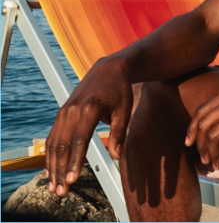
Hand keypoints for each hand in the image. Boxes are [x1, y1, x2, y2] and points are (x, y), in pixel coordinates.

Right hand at [45, 58, 132, 195]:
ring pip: (53, 144)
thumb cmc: (120, 90)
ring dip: (52, 167)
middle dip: (60, 171)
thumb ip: (119, 133)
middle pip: (62, 146)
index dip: (74, 161)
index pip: (80, 140)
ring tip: (53, 188)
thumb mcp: (124, 109)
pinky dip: (50, 155)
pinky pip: (52, 137)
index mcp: (90, 108)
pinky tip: (50, 170)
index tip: (72, 180)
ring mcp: (64, 112)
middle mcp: (72, 110)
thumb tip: (117, 156)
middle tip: (61, 192)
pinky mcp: (61, 114)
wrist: (107, 69)